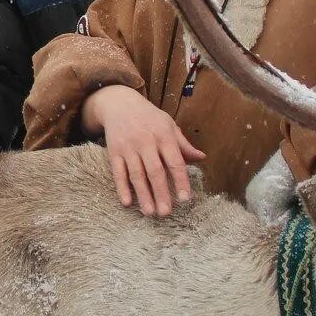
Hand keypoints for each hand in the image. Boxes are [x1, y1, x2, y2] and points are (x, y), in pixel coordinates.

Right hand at [82, 85, 203, 216]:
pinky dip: (121, 188)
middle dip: (161, 193)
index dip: (181, 181)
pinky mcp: (114, 151)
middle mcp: (146, 142)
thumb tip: (202, 158)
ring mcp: (128, 147)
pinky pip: (118, 172)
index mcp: (164, 135)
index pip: (175, 162)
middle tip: (166, 213)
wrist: (119, 103)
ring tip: (150, 213)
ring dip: (143, 195)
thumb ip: (183, 144)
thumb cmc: (149, 117)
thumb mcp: (169, 125)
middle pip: (155, 171)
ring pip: (136, 175)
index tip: (186, 199)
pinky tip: (127, 202)